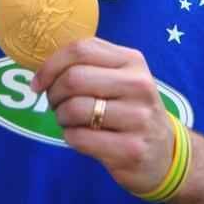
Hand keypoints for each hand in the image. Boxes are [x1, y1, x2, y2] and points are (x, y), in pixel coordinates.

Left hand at [32, 38, 174, 194]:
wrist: (165, 153)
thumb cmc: (130, 110)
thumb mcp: (121, 78)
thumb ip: (89, 64)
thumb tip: (43, 66)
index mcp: (132, 61)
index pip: (81, 49)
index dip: (50, 65)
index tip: (38, 83)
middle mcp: (138, 85)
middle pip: (74, 78)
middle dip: (54, 93)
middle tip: (55, 105)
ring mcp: (138, 118)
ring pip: (74, 109)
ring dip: (61, 117)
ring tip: (69, 122)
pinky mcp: (131, 149)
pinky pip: (80, 138)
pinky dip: (70, 137)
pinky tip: (81, 137)